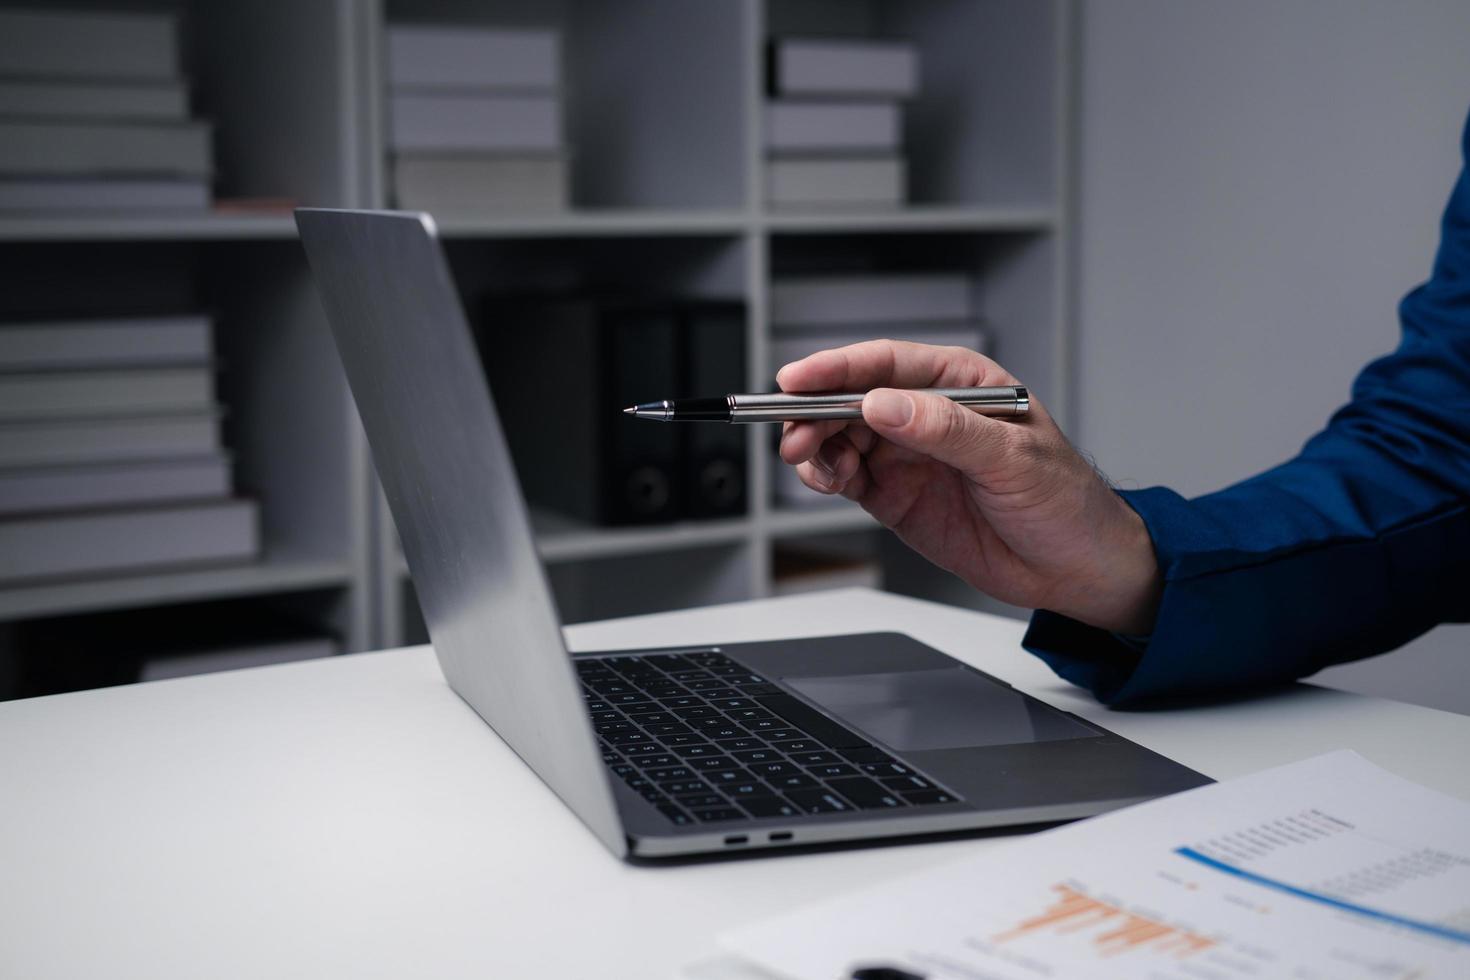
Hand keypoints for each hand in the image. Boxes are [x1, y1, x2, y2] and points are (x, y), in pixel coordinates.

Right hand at [777, 340, 1162, 633]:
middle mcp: (927, 414)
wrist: (1076, 570)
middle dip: (815, 412)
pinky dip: (825, 474)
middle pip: (851, 398)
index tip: (797, 379)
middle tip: (795, 435)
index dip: (836, 368)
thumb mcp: (1011, 460)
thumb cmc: (1064, 502)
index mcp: (961, 384)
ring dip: (815, 445)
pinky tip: (825, 480)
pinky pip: (846, 474)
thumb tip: (885, 405)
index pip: (887, 364)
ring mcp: (908, 454)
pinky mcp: (895, 494)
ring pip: (840, 436)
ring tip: (811, 464)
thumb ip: (946, 431)